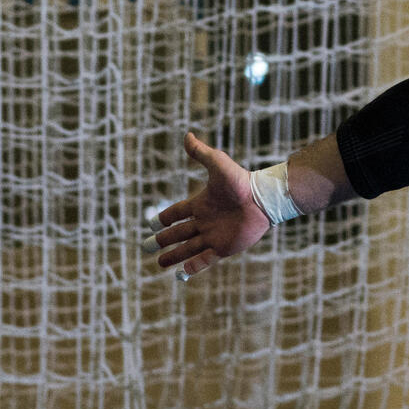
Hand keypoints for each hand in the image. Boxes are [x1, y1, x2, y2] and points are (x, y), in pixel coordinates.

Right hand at [151, 132, 273, 279]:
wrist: (262, 199)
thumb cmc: (240, 181)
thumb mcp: (218, 164)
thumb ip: (201, 153)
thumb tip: (188, 135)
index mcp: (201, 204)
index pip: (177, 212)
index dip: (164, 218)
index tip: (152, 223)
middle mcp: (205, 221)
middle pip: (179, 233)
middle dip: (162, 240)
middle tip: (147, 247)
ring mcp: (214, 236)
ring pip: (188, 249)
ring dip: (174, 256)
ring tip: (159, 263)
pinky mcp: (224, 248)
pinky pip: (205, 259)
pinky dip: (192, 266)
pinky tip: (181, 273)